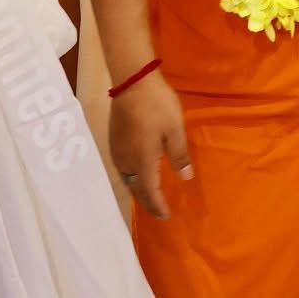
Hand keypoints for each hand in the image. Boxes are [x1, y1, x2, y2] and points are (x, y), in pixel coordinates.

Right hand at [108, 72, 191, 218]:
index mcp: (142, 162)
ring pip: (127, 180)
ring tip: (149, 195)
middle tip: (158, 211)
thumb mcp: (175, 130)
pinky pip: (123, 169)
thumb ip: (179, 155)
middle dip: (147, 202)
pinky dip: (132, 178)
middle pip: (136, 189)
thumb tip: (185, 178)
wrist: (132, 81)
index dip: (158, 206)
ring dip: (138, 191)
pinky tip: (138, 173)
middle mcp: (127, 162)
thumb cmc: (157, 105)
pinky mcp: (114, 140)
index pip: (149, 193)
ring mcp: (117, 151)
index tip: (166, 216)